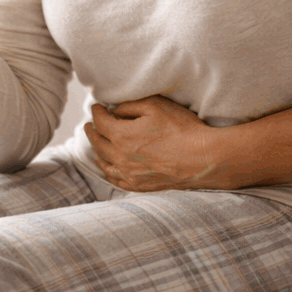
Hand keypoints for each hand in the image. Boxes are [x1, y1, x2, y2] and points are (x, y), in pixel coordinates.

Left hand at [83, 95, 223, 191]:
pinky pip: (116, 179)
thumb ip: (130, 106)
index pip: (100, 122)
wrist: (202, 159)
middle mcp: (120, 157)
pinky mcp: (140, 185)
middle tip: (89, 124)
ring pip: (104, 162)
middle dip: (92, 131)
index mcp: (121, 136)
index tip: (97, 107)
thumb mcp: (155, 106)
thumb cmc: (181, 129)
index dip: (96, 112)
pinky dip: (108, 171)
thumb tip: (115, 110)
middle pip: (98, 142)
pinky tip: (107, 167)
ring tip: (95, 144)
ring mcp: (129, 174)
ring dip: (96, 151)